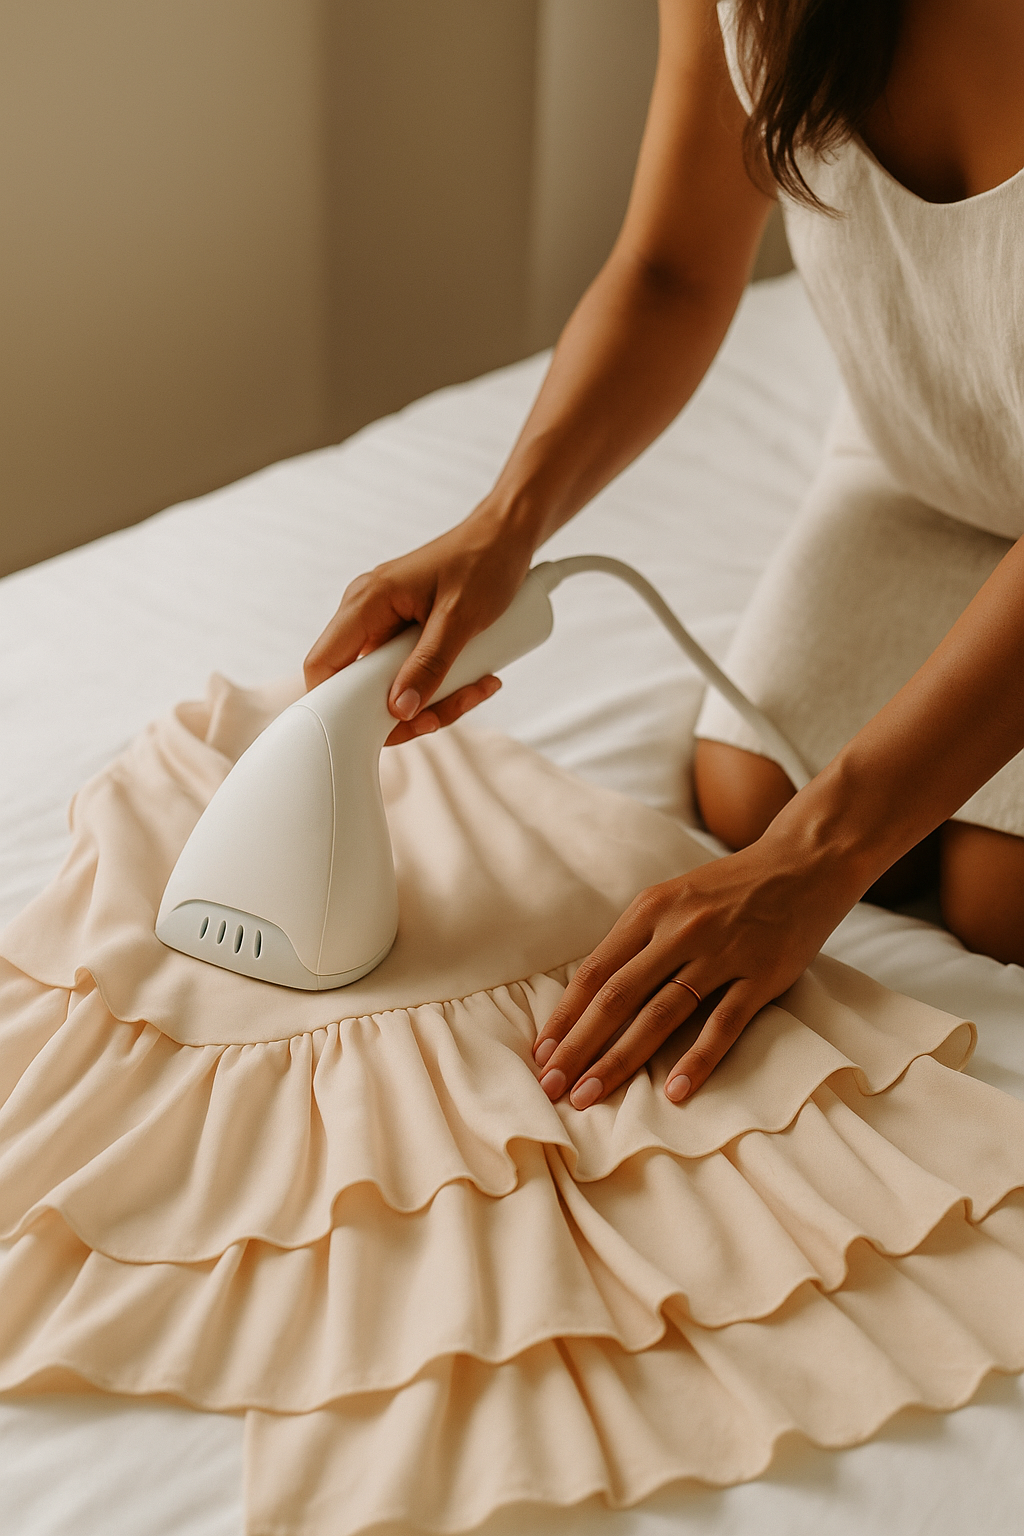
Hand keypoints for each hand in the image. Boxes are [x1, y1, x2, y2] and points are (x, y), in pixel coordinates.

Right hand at [304, 508, 532, 744]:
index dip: (336, 705)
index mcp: (366, 601)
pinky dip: (440, 687)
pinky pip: (410, 674)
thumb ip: (429, 664)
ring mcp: (384, 624)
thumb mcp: (460, 618)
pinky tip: (477, 679)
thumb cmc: (484, 561)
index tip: (382, 728)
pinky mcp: (404, 634)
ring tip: (477, 688)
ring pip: (390, 686)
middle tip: (444, 715)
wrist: (506, 536)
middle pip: (357, 686)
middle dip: (403, 711)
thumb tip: (400, 710)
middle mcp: (366, 613)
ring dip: (432, 701)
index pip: (323, 663)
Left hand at [532, 825, 864, 1107]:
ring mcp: (721, 953)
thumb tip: (591, 997)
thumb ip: (637, 942)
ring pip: (661, 1014)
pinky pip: (723, 1023)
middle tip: (553, 1086)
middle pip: (617, 997)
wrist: (803, 863)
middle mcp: (679, 930)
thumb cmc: (728, 889)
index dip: (565, 1016)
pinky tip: (674, 1092)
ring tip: (592, 1095)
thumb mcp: (672, 899)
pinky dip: (697, 1060)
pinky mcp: (762, 975)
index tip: (541, 1054)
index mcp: (649, 910)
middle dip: (579, 1046)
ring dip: (621, 1059)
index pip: (595, 972)